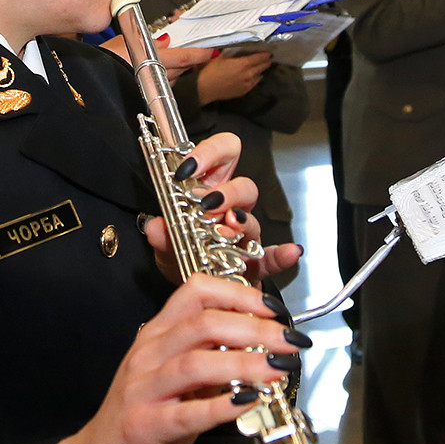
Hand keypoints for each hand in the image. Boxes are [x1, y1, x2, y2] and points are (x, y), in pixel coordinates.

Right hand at [35, 273, 293, 443]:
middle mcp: (147, 354)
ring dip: (243, 363)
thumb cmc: (142, 420)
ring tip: (279, 369)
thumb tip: (260, 348)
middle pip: (203, 323)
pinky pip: (185, 413)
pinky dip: (220, 407)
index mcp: (156, 335)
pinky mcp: (143, 426)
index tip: (274, 309)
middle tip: (290, 341)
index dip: (238, 294)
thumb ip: (212, 363)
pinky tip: (248, 403)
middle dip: (254, 328)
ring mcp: (142, 389)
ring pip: (195, 362)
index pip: (195, 292)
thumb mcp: (179, 384)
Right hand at [95, 34, 214, 83]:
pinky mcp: (146, 95)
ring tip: (170, 58)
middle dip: (188, 59)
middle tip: (193, 49)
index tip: (210, 51)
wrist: (91, 81)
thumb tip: (165, 40)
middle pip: (182, 68)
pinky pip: (161, 85)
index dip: (200, 54)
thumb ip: (149, 41)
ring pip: (172, 77)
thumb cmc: (103, 62)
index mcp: (154, 60)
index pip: (185, 58)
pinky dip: (162, 77)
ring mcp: (152, 88)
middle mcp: (156, 77)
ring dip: (175, 68)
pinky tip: (155, 70)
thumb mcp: (125, 42)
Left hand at [142, 132, 302, 285]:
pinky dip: (281, 256)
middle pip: (244, 186)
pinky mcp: (256, 263)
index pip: (222, 155)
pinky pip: (272, 258)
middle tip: (207, 204)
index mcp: (211, 191)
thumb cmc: (186, 255)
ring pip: (253, 220)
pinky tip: (289, 252)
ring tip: (227, 229)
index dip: (210, 152)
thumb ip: (160, 234)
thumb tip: (155, 226)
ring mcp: (246, 236)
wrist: (197, 290)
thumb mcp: (166, 244)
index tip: (189, 166)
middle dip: (229, 191)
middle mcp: (233, 209)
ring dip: (242, 222)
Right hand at [196, 50, 271, 104]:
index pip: (261, 57)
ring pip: (260, 76)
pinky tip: (252, 76)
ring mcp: (247, 84)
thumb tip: (241, 48)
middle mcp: (249, 74)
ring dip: (260, 70)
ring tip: (259, 67)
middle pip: (264, 66)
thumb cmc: (211, 71)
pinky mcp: (244, 92)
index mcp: (244, 64)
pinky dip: (255, 79)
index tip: (268, 52)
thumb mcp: (222, 56)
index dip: (266, 54)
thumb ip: (234, 52)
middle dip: (266, 61)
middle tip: (267, 58)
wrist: (204, 88)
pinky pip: (254, 84)